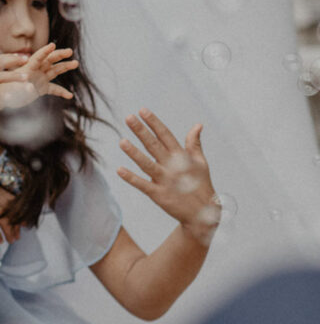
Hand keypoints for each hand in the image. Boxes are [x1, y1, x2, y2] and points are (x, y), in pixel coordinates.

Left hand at [0, 43, 76, 109]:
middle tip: (70, 51)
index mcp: (27, 68)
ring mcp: (39, 79)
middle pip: (49, 60)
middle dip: (60, 55)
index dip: (45, 51)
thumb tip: (31, 88)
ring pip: (54, 70)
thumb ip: (21, 89)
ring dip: (65, 67)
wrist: (1, 98)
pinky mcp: (41, 88)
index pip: (37, 58)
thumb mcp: (11, 89)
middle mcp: (35, 71)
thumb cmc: (3, 92)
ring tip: (76, 63)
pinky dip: (61, 91)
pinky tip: (70, 95)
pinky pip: (54, 89)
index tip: (53, 45)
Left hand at [117, 108, 218, 243]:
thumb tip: (198, 124)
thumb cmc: (201, 184)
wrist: (203, 213)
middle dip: (141, 131)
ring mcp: (165, 180)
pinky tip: (119, 170)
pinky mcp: (159, 195)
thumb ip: (194, 143)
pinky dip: (131, 178)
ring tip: (121, 141)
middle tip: (128, 118)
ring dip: (134, 153)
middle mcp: (173, 166)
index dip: (154, 123)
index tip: (142, 110)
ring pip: (147, 164)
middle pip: (154, 145)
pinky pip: (143, 185)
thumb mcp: (200, 162)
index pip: (165, 135)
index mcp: (182, 157)